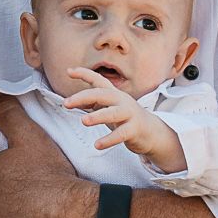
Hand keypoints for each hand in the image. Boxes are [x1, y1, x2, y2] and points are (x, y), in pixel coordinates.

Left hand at [63, 76, 185, 170]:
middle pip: (102, 94)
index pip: (98, 80)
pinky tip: (97, 145)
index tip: (69, 71)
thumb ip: (92, 104)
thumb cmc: (125, 118)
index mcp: (114, 94)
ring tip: (83, 121)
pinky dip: (109, 140)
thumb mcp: (108, 108)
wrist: (151, 131)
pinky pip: (121, 134)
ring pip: (113, 113)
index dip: (84, 74)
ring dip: (98, 116)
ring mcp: (129, 114)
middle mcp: (122, 100)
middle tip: (66, 103)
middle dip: (84, 97)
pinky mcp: (134, 129)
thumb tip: (72, 102)